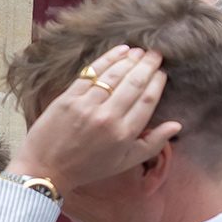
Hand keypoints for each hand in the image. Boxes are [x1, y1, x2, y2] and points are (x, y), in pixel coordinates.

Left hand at [12, 46, 178, 196]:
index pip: (147, 100)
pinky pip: (92, 73)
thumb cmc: (87, 168)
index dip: (157, 82)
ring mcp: (86, 106)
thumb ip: (152, 144)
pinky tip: (120, 51)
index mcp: (124, 134)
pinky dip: (108, 59)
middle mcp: (108, 118)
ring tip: (139, 52)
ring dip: (130, 59)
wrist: (45, 170)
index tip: (161, 72)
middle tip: (156, 54)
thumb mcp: (124, 162)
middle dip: (148, 65)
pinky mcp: (68, 99)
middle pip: (134, 83)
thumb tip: (177, 124)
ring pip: (114, 75)